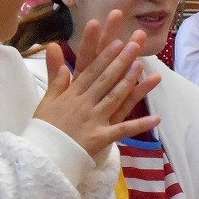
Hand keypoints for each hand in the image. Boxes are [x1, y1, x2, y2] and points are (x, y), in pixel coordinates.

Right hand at [34, 11, 160, 157]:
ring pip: (114, 97)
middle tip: (134, 45)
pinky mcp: (100, 138)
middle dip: (120, 61)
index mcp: (71, 95)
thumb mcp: (46, 101)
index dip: (104, 56)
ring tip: (141, 66)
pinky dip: (139, 125)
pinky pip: (122, 131)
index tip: (117, 41)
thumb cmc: (44, 129)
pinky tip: (156, 118)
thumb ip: (56, 79)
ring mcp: (93, 120)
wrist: (42, 156)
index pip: (90, 71)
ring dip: (129, 82)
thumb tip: (55, 52)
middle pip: (105, 79)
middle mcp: (83, 104)